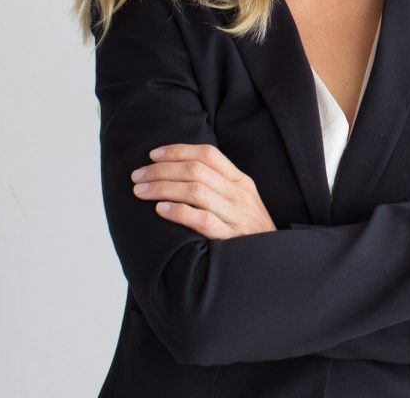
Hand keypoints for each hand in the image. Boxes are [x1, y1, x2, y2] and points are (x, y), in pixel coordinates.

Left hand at [131, 144, 276, 239]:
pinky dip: (178, 212)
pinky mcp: (230, 238)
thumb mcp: (241, 200)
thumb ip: (219, 185)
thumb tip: (180, 171)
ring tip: (140, 191)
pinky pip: (201, 220)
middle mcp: (239, 194)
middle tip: (137, 176)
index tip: (153, 155)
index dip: (178, 150)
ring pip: (195, 191)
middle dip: (161, 170)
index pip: (208, 154)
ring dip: (162, 188)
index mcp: (241, 181)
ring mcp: (236, 215)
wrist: (272, 259)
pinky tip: (160, 210)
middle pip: (196, 170)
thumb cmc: (248, 229)